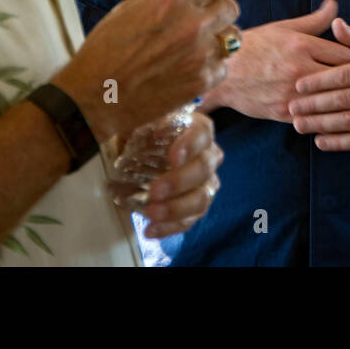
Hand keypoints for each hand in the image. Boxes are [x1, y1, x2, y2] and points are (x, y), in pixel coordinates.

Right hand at [53, 0, 236, 141]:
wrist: (95, 96)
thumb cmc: (106, 50)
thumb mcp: (129, 8)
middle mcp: (193, 23)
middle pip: (230, 7)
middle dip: (218, 12)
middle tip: (203, 21)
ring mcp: (202, 54)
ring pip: (232, 37)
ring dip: (219, 39)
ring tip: (199, 46)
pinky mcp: (203, 81)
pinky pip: (223, 66)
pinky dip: (211, 67)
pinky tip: (191, 69)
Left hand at [139, 113, 223, 238]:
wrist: (143, 154)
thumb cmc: (144, 133)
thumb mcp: (141, 120)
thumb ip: (142, 118)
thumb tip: (141, 122)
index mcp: (197, 129)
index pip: (201, 134)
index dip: (190, 145)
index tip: (173, 157)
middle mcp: (208, 155)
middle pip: (204, 168)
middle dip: (179, 182)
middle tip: (154, 191)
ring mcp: (206, 183)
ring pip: (202, 198)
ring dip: (176, 208)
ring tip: (151, 213)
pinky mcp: (197, 206)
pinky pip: (190, 220)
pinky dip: (170, 227)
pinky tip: (150, 230)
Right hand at [200, 0, 349, 122]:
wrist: (221, 72)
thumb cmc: (254, 46)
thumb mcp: (283, 28)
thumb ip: (314, 21)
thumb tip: (335, 6)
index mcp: (302, 45)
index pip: (347, 54)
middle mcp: (299, 69)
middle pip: (344, 79)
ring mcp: (291, 93)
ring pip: (331, 102)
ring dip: (348, 104)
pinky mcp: (282, 112)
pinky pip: (313, 117)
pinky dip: (326, 118)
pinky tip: (339, 118)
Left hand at [289, 18, 349, 150]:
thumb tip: (335, 23)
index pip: (346, 75)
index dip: (320, 81)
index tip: (299, 85)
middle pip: (345, 100)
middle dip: (314, 105)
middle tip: (291, 107)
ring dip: (321, 125)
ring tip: (298, 125)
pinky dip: (339, 142)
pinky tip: (320, 140)